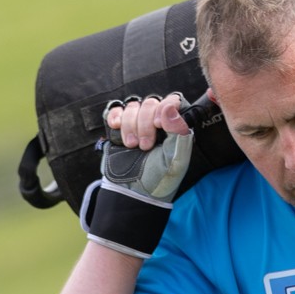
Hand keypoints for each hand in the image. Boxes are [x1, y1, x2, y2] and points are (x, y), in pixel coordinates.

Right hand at [79, 93, 201, 257]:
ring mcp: (137, 123)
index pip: (173, 101)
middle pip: (150, 103)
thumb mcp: (176, 160)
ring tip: (131, 146)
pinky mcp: (120, 127)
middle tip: (144, 146)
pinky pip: (116, 110)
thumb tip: (170, 106)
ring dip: (130, 125)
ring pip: (133, 106)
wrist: (133, 192)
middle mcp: (157, 121)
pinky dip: (115, 116)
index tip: (159, 124)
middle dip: (144, 124)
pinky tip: (117, 128)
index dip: (165, 107)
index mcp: (175, 126)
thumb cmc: (159, 178)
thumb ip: (179, 132)